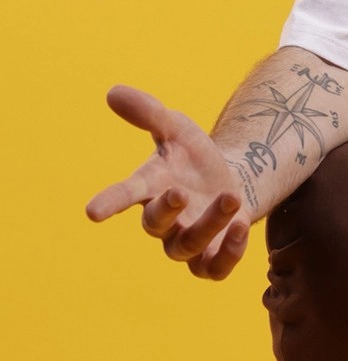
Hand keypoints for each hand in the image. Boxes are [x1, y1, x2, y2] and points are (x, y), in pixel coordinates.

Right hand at [85, 85, 248, 279]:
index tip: (92, 211)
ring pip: (188, 247)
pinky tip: (242, 227)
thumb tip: (113, 91)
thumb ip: (150, 113)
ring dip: (210, 224)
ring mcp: (188, 242)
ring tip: (231, 197)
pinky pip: (216, 269)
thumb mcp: (177, 129)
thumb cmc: (194, 157)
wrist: (230, 180)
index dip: (110, 203)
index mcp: (151, 188)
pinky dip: (229, 253)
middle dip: (165, 211)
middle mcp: (165, 220)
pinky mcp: (213, 258)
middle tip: (180, 193)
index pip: (125, 196)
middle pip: (154, 226)